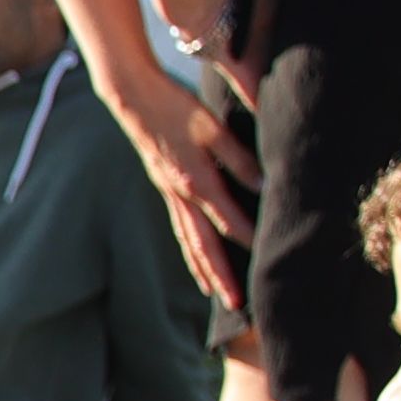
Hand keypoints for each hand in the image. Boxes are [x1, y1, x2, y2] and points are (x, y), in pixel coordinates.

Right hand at [91, 45, 254, 308]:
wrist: (131, 97)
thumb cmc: (175, 106)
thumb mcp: (213, 127)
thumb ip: (239, 158)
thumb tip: (264, 186)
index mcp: (196, 180)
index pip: (228, 220)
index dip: (249, 240)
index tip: (269, 257)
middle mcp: (180, 195)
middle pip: (203, 245)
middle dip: (220, 276)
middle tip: (236, 304)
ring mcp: (169, 193)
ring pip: (187, 241)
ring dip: (202, 270)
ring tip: (215, 293)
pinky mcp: (164, 188)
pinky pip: (178, 227)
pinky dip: (188, 248)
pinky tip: (194, 256)